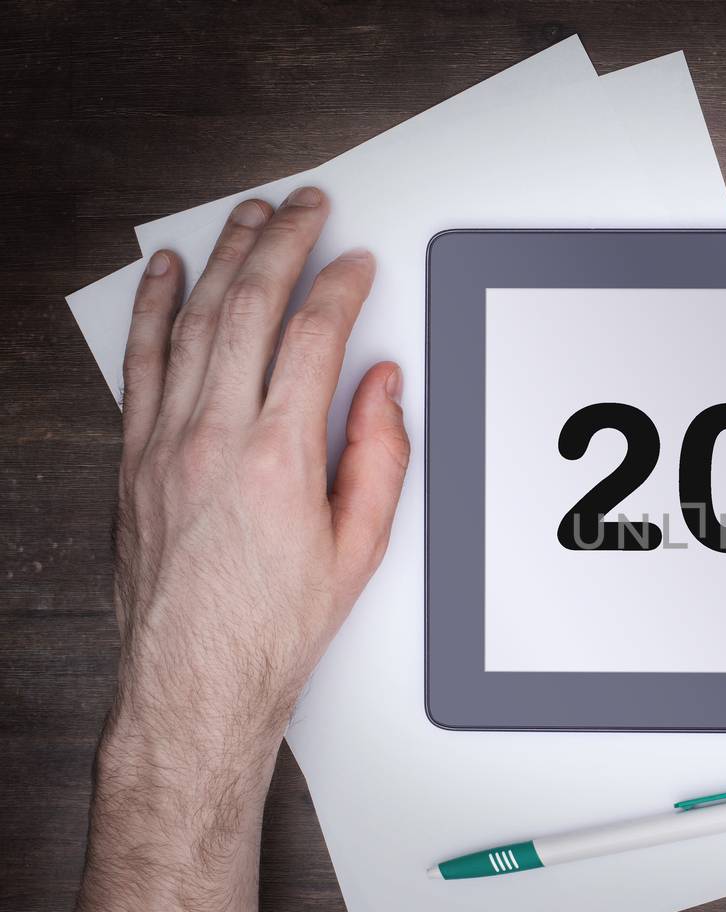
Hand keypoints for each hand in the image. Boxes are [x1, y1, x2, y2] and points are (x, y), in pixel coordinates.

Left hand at [110, 187, 408, 772]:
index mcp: (280, 459)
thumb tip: (382, 389)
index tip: (357, 264)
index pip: (312, 340)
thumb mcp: (360, 547)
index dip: (340, 288)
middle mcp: (214, 439)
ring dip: (223, 260)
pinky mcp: (133, 457)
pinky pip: (143, 362)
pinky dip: (154, 309)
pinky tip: (165, 274)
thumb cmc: (273, 626)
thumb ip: (380, 456)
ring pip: (193, 322)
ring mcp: (164, 444)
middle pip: (249, 310)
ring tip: (248, 219)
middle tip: (306, 209)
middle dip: (283, 245)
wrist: (196, 678)